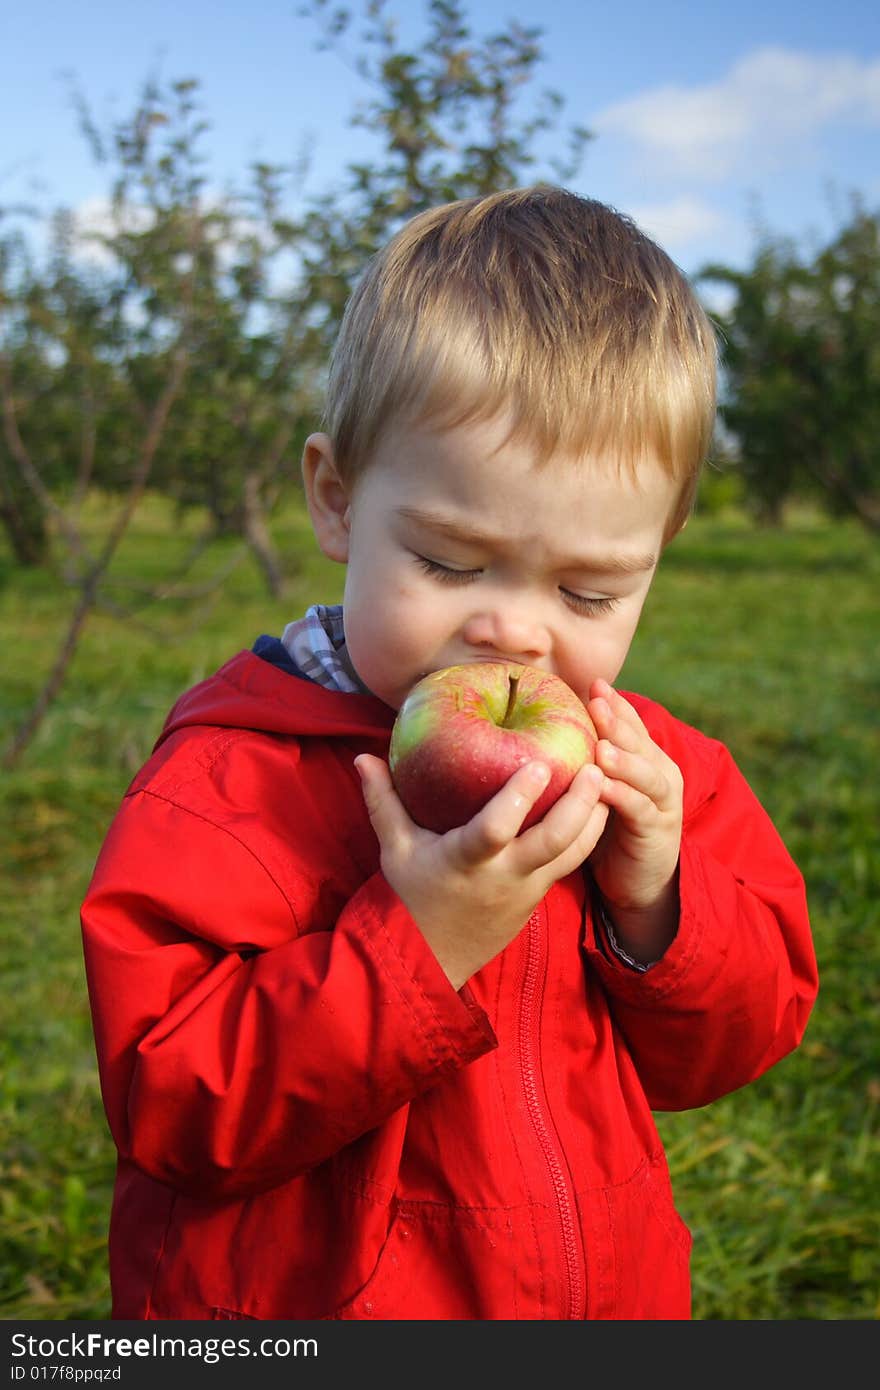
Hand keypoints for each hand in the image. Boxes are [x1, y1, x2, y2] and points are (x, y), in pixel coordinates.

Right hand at [354, 755, 608, 989]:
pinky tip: (599, 803)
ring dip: (594, 818)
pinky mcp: (539, 896)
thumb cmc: (410, 897)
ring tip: (608, 777)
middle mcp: (503, 876)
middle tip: (594, 765)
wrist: (432, 960)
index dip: (517, 798)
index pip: (494, 830)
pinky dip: (588, 834)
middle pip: (553, 842)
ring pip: (573, 854)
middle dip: (579, 804)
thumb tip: (362, 757)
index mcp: (465, 861)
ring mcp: (526, 889)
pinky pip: (571, 863)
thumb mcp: (394, 849)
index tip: (538, 763)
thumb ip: (382, 800)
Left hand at [586, 679, 683, 963]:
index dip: (613, 703)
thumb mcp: (599, 789)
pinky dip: (622, 796)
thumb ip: (584, 761)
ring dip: (623, 757)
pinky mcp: (657, 829)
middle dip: (617, 720)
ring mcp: (661, 801)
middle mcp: (659, 772)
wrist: (640, 881)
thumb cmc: (611, 830)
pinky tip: (602, 788)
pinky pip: (639, 808)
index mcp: (644, 758)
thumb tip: (540, 729)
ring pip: (645, 772)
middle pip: (638, 740)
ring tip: (600, 745)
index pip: (629, 724)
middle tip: (595, 700)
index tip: (592, 683)